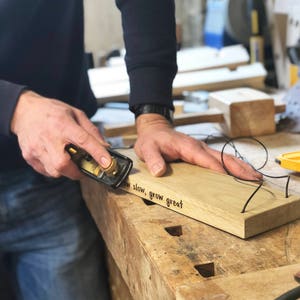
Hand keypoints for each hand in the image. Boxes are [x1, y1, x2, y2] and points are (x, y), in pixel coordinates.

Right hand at [11, 90, 110, 178]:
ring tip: (68, 159)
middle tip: (83, 167)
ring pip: (54, 171)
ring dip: (66, 170)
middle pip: (63, 164)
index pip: (83, 140)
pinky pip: (46, 171)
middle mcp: (48, 137)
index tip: (108, 163)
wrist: (24, 111)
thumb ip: (92, 131)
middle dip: (77, 171)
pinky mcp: (29, 157)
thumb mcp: (76, 114)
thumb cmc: (52, 112)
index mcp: (63, 124)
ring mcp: (36, 149)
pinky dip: (55, 169)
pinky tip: (57, 158)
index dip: (97, 153)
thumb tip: (105, 147)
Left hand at [134, 114, 261, 180]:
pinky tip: (240, 172)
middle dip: (240, 168)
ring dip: (241, 167)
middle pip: (223, 158)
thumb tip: (159, 172)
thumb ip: (153, 160)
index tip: (232, 181)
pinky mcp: (202, 152)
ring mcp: (202, 149)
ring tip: (255, 177)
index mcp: (188, 147)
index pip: (207, 160)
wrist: (154, 130)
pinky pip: (220, 159)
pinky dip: (233, 166)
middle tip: (255, 179)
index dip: (219, 170)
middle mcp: (199, 147)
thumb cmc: (152, 140)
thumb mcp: (147, 150)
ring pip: (225, 157)